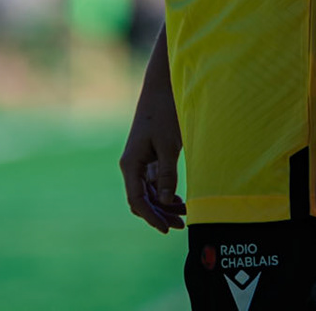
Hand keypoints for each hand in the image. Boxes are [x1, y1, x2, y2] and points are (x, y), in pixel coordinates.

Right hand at [120, 46, 185, 233]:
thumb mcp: (168, 145)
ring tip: (184, 213)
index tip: (166, 229)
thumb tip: (166, 201)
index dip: (151, 217)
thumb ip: (166, 174)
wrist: (162, 87)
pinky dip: (165, 192)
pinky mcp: (149, 156)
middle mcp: (132, 165)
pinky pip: (153, 182)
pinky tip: (178, 199)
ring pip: (148, 193)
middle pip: (141, 199)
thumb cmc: (165, 113)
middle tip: (180, 226)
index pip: (137, 200)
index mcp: (131, 164)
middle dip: (159, 214)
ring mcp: (140, 161)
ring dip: (163, 205)